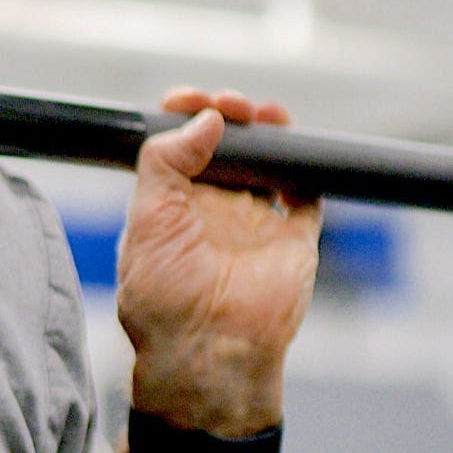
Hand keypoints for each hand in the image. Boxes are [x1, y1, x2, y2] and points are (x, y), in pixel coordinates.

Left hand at [115, 87, 320, 436]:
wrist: (209, 353)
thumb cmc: (163, 300)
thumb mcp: (146, 220)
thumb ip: (166, 161)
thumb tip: (205, 118)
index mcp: (171, 208)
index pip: (178, 147)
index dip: (185, 116)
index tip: (188, 99)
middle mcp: (213, 212)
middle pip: (227, 145)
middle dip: (228, 114)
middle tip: (228, 105)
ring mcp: (255, 223)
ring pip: (267, 161)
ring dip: (267, 130)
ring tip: (260, 114)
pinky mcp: (293, 238)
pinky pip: (306, 191)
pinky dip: (305, 162)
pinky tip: (291, 142)